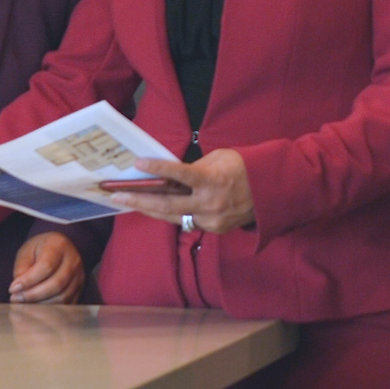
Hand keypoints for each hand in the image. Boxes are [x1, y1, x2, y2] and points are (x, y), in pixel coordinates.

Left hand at [9, 232, 85, 303]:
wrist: (57, 248)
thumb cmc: (39, 250)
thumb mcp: (26, 252)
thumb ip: (21, 271)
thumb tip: (18, 291)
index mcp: (59, 246)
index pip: (46, 267)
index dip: (28, 281)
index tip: (12, 289)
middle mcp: (73, 261)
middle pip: (56, 284)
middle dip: (33, 296)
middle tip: (16, 299)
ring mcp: (79, 276)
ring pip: (62, 297)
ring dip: (41, 305)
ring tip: (24, 305)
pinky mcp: (79, 289)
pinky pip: (67, 304)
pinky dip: (50, 310)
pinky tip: (36, 308)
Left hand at [106, 149, 254, 233]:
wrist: (273, 190)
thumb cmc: (245, 167)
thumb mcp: (219, 159)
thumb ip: (195, 168)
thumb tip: (172, 176)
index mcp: (212, 180)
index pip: (179, 174)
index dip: (157, 168)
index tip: (137, 163)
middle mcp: (210, 203)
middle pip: (167, 205)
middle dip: (139, 201)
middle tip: (117, 196)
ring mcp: (212, 220)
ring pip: (174, 217)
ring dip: (151, 210)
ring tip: (130, 202)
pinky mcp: (215, 229)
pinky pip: (188, 221)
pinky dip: (175, 214)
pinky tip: (158, 208)